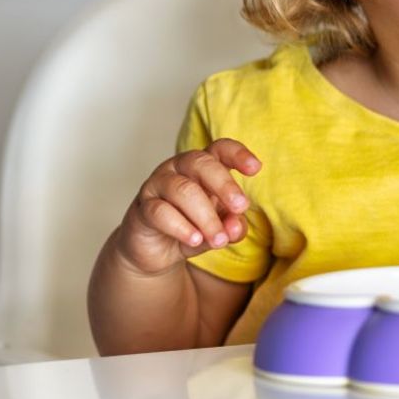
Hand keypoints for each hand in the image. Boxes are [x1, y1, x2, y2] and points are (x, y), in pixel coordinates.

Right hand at [114, 138, 261, 275]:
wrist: (155, 250)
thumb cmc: (193, 227)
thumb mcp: (219, 227)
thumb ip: (232, 226)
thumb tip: (235, 227)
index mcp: (203, 166)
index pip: (220, 148)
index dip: (238, 154)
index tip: (255, 169)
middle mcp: (179, 168)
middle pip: (201, 163)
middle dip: (225, 185)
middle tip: (241, 207)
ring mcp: (158, 185)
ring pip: (183, 190)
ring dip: (205, 216)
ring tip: (218, 239)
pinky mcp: (143, 208)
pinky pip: (160, 211)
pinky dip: (181, 226)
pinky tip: (194, 240)